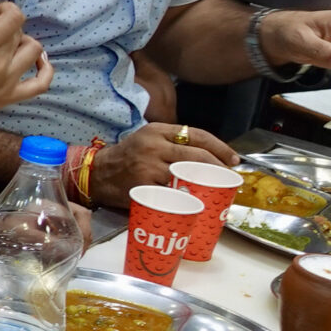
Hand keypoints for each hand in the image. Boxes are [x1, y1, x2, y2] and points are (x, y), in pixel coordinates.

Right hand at [0, 1, 52, 131]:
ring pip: (34, 51)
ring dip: (23, 43)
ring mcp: (10, 82)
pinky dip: (45, 69)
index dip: (6, 9)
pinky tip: (39, 61)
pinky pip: (41, 83)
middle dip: (8, 27)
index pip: (15, 17)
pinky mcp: (12, 97)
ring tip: (7, 47)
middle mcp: (2, 63)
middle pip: (20, 33)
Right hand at [90, 121, 238, 209]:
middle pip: (197, 155)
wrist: (97, 173)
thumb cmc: (127, 157)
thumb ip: (173, 142)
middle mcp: (154, 145)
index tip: (233, 159)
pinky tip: (197, 200)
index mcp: (158, 130)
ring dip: (206, 183)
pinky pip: (172, 192)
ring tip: (217, 189)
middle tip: (229, 177)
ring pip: (187, 174)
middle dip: (219, 167)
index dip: (220, 147)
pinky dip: (187, 197)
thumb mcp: (148, 139)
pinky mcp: (144, 186)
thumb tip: (208, 155)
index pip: (197, 135)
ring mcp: (148, 166)